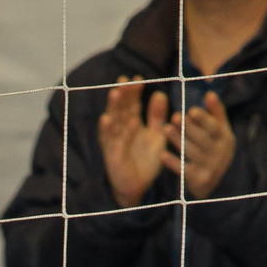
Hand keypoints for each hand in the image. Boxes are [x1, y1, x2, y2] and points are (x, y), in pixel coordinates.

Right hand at [99, 80, 172, 206]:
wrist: (139, 187)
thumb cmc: (146, 162)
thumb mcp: (157, 136)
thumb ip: (157, 117)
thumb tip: (159, 94)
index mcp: (132, 124)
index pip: (132, 104)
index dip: (134, 92)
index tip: (138, 79)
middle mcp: (121, 130)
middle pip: (121, 108)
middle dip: (123, 94)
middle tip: (125, 80)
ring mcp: (115, 142)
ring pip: (112, 121)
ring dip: (113, 107)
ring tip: (115, 92)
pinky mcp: (111, 155)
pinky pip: (109, 142)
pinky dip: (107, 131)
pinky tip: (107, 119)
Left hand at [166, 93, 235, 198]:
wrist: (217, 185)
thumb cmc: (214, 150)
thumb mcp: (220, 132)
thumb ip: (216, 113)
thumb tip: (210, 93)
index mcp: (225, 139)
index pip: (215, 128)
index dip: (204, 119)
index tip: (191, 110)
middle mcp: (220, 154)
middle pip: (202, 139)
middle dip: (188, 127)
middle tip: (174, 116)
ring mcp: (210, 168)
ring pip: (191, 153)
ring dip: (178, 140)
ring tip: (166, 129)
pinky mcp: (198, 181)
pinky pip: (184, 170)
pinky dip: (173, 163)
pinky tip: (162, 155)